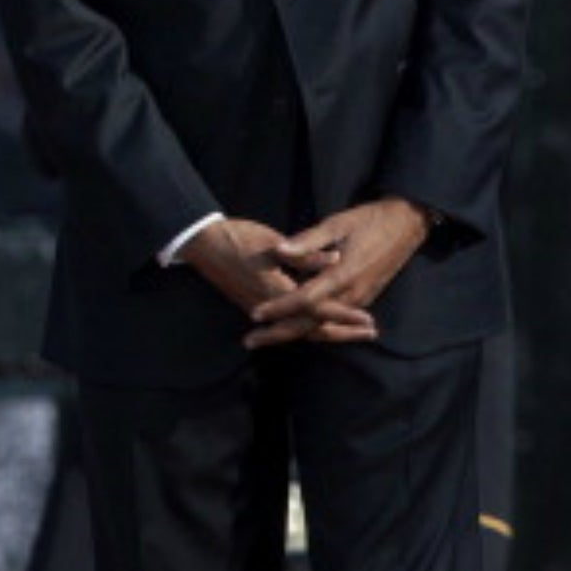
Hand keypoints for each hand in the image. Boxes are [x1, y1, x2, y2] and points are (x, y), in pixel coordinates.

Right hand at [178, 217, 375, 347]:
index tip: (368, 321)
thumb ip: (304, 254)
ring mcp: (260, 308)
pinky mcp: (254, 305)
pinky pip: (287, 324)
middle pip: (311, 329)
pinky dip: (308, 327)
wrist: (201, 243)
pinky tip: (319, 323)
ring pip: (299, 330)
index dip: (345, 316)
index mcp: (277, 289)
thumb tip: (335, 259)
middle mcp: (270, 306)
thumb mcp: (271, 242)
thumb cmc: (237, 237)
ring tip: (352, 331)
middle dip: (342, 332)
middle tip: (369, 331)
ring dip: (327, 332)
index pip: (318, 309)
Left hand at [244, 198, 429, 349]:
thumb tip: (280, 250)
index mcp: (344, 274)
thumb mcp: (337, 224)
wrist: (407, 224)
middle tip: (249, 341)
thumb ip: (308, 241)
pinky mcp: (364, 298)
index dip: (279, 307)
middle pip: (311, 323)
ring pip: (323, 326)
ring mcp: (361, 298)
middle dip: (279, 333)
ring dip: (294, 333)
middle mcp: (353, 293)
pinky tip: (294, 329)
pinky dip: (314, 328)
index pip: (304, 299)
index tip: (254, 314)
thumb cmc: (370, 220)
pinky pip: (334, 321)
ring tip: (266, 338)